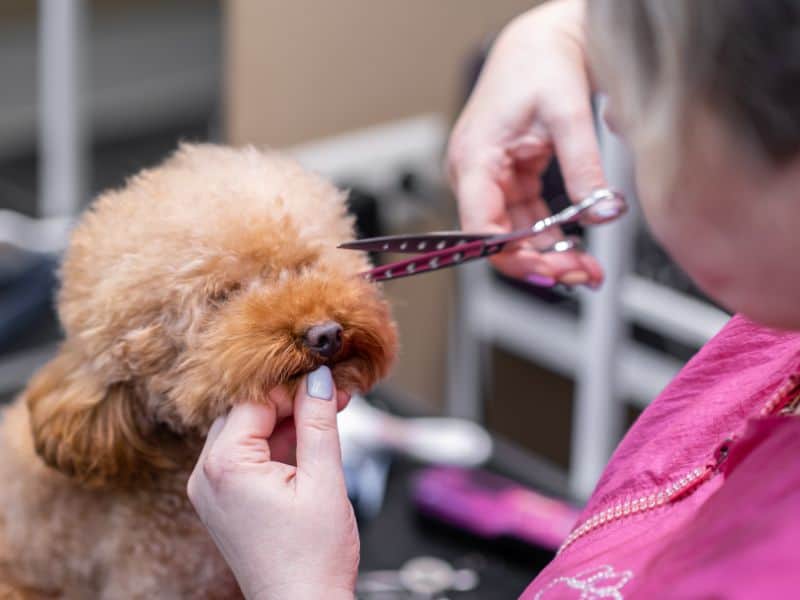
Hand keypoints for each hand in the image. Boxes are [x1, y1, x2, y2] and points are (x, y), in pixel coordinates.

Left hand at [188, 366, 357, 599]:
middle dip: (290, 401)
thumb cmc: (313, 558)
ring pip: (246, 430)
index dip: (293, 386)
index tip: (326, 378)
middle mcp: (206, 475)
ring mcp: (210, 489)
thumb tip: (319, 379)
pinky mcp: (222, 500)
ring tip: (326, 418)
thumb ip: (318, 422)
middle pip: (246, 412)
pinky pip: (245, 455)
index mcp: (225, 466)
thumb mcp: (324, 480)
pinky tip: (308, 442)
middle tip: (331, 396)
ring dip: (284, 421)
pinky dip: (274, 445)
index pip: (255, 400)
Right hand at [447, 0, 606, 286]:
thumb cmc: (540, 64)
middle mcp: (474, 175)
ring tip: (585, 269)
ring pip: (512, 235)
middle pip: (497, 239)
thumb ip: (584, 166)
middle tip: (581, 276)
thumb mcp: (568, 113)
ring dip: (547, 255)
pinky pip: (524, 220)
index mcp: (476, 159)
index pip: (481, 228)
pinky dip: (549, 236)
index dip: (513, 257)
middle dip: (539, 263)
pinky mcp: (507, 180)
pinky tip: (573, 246)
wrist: (540, 40)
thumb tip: (603, 213)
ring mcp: (489, 179)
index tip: (550, 272)